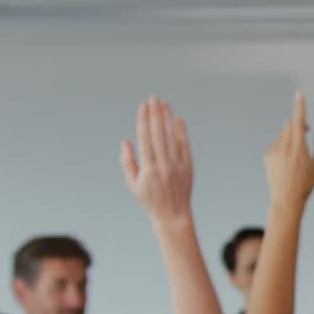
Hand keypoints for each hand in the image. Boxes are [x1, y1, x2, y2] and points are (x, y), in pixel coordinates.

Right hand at [121, 98, 192, 226]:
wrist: (173, 215)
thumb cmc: (149, 200)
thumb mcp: (133, 184)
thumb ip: (128, 162)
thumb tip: (125, 141)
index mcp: (148, 169)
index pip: (145, 138)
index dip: (143, 121)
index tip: (142, 106)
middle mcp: (164, 165)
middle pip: (159, 134)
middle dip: (155, 114)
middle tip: (154, 98)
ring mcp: (178, 165)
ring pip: (172, 137)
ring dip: (168, 119)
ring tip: (165, 103)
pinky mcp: (188, 166)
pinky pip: (185, 145)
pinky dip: (181, 131)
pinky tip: (178, 119)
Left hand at [266, 91, 313, 211]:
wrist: (286, 199)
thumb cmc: (306, 184)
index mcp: (299, 149)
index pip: (299, 123)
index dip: (300, 107)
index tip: (299, 95)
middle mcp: (285, 148)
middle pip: (290, 125)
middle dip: (299, 123)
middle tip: (308, 130)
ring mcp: (274, 151)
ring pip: (284, 134)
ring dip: (292, 137)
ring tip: (297, 156)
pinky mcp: (267, 155)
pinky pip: (277, 143)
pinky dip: (284, 146)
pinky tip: (287, 162)